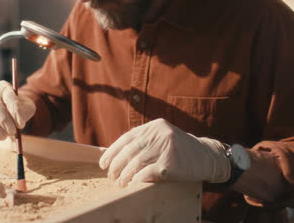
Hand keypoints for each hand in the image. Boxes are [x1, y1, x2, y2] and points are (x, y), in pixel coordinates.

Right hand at [0, 81, 35, 139]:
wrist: (8, 112)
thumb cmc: (19, 110)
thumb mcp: (27, 109)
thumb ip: (24, 114)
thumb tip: (18, 124)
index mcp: (6, 87)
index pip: (9, 96)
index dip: (15, 111)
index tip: (21, 125)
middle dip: (2, 119)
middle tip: (11, 132)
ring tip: (3, 136)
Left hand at [99, 118, 230, 185]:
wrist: (207, 156)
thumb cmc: (180, 149)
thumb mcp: (162, 137)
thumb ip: (144, 140)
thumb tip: (116, 154)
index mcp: (154, 126)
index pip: (126, 138)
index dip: (112, 152)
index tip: (103, 164)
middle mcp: (159, 134)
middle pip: (129, 151)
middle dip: (116, 166)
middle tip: (111, 176)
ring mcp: (166, 148)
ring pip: (136, 163)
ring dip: (125, 175)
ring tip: (120, 183)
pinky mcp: (171, 163)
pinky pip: (147, 172)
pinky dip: (137, 179)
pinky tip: (132, 184)